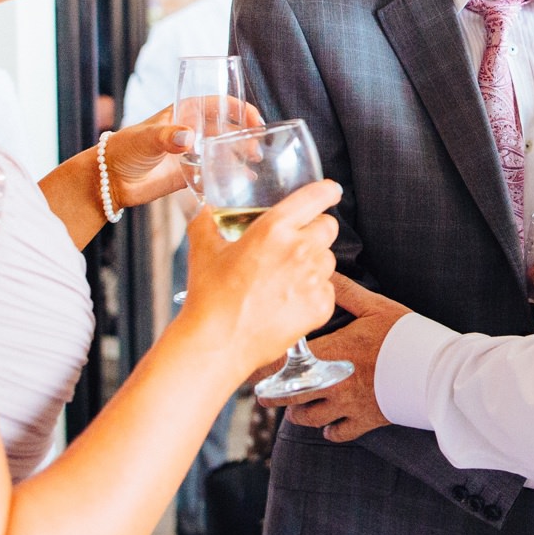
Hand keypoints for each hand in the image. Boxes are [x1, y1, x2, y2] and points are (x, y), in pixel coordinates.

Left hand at [102, 102, 265, 208]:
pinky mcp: (192, 173)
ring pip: (226, 150)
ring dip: (242, 155)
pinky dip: (232, 175)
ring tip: (255, 163)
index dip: (240, 109)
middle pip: (228, 128)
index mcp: (185, 112)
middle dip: (246, 135)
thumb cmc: (125, 149)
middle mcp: (193, 130)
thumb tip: (188, 137)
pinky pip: (217, 172)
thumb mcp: (146, 138)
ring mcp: (194, 153)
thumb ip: (166, 136)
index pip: (220, 104)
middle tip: (256, 148)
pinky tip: (245, 180)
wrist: (111, 180)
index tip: (255, 120)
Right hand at [173, 177, 338, 381]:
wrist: (218, 343)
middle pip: (329, 227)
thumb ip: (206, 221)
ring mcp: (313, 280)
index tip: (330, 191)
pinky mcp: (321, 307)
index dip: (327, 191)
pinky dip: (314, 293)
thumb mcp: (203, 250)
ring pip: (329, 259)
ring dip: (314, 263)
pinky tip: (288, 301)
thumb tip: (205, 208)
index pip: (317, 196)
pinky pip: (328, 290)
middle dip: (315, 230)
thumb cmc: (210, 297)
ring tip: (285, 278)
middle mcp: (300, 250)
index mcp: (274, 229)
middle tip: (294, 245)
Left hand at [258, 273, 409, 441]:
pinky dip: (329, 430)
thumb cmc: (407, 335)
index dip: (266, 366)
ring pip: (309, 418)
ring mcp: (348, 404)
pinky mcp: (365, 420)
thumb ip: (344, 291)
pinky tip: (328, 424)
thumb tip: (322, 272)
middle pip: (290, 396)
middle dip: (273, 395)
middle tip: (264, 394)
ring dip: (298, 413)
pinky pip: (338, 433)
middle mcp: (334, 383)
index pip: (285, 362)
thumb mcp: (375, 307)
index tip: (257, 364)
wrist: (436, 371)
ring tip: (295, 407)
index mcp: (332, 353)